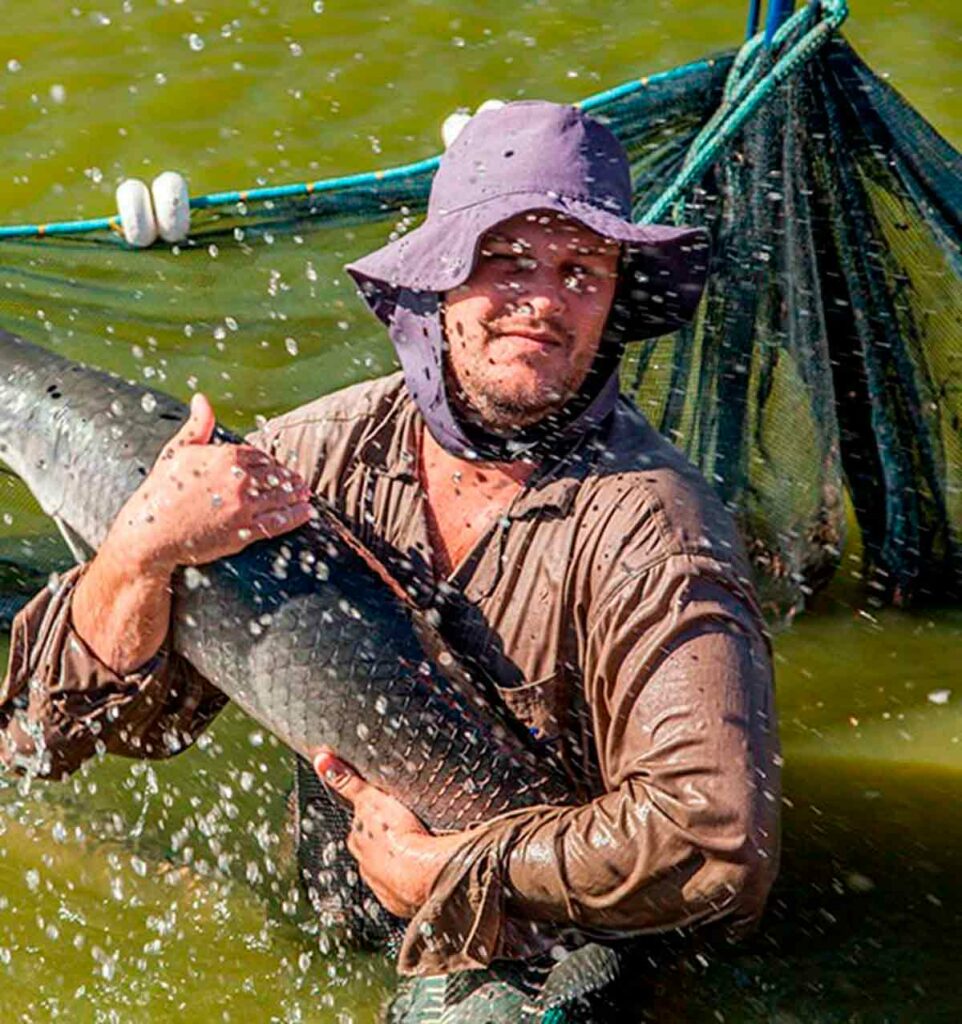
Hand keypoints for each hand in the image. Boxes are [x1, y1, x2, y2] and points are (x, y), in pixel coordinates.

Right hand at [107, 393, 313, 573]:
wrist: (151, 532)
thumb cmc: (161, 491)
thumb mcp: (178, 451)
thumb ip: (198, 425)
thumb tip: (201, 399)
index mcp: (226, 457)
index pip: (260, 455)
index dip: (270, 462)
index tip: (276, 466)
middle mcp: (239, 480)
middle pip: (274, 475)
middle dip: (288, 478)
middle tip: (299, 480)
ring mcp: (244, 507)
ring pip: (281, 497)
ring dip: (296, 494)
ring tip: (305, 494)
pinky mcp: (245, 531)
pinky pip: (278, 521)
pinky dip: (296, 516)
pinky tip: (306, 512)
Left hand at [313, 749, 465, 918]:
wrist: (425, 875)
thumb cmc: (400, 838)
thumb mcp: (371, 799)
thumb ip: (348, 781)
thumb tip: (322, 761)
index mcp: (358, 841)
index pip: (361, 826)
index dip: (373, 818)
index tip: (386, 812)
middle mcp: (366, 866)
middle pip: (373, 851)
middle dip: (385, 842)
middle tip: (404, 829)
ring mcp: (385, 886)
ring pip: (389, 870)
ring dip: (399, 862)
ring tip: (417, 849)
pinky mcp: (404, 901)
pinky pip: (407, 888)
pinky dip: (413, 879)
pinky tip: (424, 870)